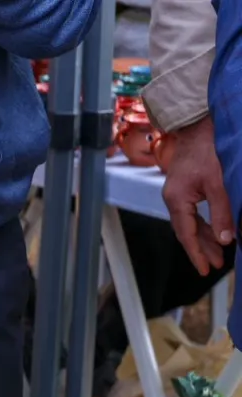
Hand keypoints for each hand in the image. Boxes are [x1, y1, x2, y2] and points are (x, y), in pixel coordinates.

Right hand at [163, 116, 235, 275]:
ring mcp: (177, 193)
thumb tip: (226, 238)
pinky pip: (192, 212)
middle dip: (203, 248)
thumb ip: (222, 212)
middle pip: (187, 231)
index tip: (206, 269)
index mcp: (177, 199)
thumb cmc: (208, 150)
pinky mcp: (185, 187)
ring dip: (205, 237)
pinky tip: (216, 229)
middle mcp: (173, 198)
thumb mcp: (219, 183)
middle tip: (217, 264)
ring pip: (191, 222)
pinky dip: (205, 223)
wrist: (198, 125)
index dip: (196, 253)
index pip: (186, 233)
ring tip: (220, 251)